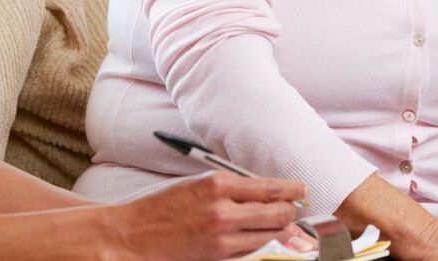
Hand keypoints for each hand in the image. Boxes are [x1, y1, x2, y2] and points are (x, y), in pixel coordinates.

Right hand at [109, 172, 306, 260]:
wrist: (134, 235)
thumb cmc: (164, 208)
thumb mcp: (198, 186)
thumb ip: (232, 189)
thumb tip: (265, 193)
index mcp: (218, 184)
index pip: (269, 187)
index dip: (292, 190)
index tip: (303, 190)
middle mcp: (223, 209)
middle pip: (277, 213)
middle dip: (291, 213)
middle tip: (296, 211)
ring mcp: (222, 235)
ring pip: (270, 234)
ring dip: (282, 231)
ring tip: (287, 227)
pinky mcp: (218, 254)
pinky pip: (253, 249)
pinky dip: (264, 243)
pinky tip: (266, 239)